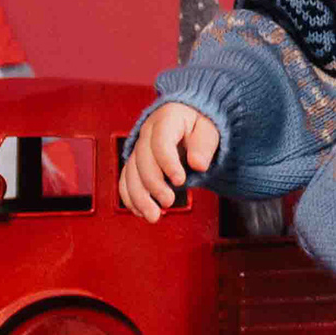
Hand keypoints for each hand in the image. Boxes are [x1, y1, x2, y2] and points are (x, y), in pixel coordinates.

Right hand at [119, 102, 221, 218]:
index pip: (161, 142)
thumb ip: (204, 145)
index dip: (167, 163)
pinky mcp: (136, 162)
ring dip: (139, 197)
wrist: (189, 120)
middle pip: (142, 160)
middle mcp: (148, 132)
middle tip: (169, 201)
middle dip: (153, 185)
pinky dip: (130, 198)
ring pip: (131, 173)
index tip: (180, 180)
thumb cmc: (199, 124)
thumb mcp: (209, 129)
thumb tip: (198, 164)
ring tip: (153, 216)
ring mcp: (140, 147)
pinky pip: (126, 180)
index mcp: (166, 119)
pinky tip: (140, 212)